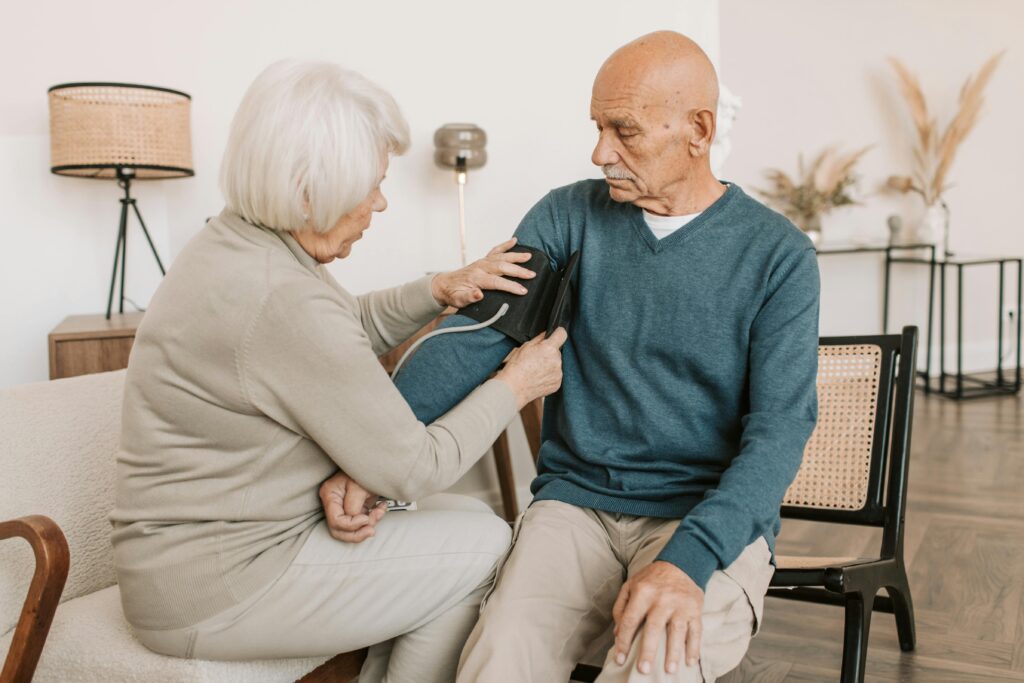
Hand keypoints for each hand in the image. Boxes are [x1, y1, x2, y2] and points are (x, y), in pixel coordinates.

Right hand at [319, 471, 386, 542]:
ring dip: (367, 526)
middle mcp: (334, 503)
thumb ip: (354, 505)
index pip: (336, 521)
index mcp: (330, 495)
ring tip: (379, 513)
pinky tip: (381, 508)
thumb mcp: (359, 485)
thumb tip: (355, 520)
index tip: (366, 518)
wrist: (375, 460)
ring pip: (349, 531)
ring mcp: (344, 506)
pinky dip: (373, 519)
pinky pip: (360, 523)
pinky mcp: (355, 508)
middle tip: (372, 530)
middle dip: (357, 533)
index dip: (351, 525)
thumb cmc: (365, 467)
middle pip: (339, 530)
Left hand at [430, 237, 535, 307]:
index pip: (497, 282)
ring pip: (501, 257)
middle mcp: (480, 267)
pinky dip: (505, 245)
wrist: (444, 285)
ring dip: (516, 256)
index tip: (523, 290)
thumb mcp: (458, 300)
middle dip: (518, 270)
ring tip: (529, 256)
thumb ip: (468, 297)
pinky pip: (495, 251)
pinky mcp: (483, 260)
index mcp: (476, 279)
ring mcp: (482, 262)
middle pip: (502, 267)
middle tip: (532, 274)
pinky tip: (514, 241)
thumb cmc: (453, 294)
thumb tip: (479, 294)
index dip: (511, 286)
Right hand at [495, 328, 566, 408]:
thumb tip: (547, 334)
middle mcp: (557, 361)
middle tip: (536, 359)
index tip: (556, 335)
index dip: (558, 333)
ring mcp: (558, 374)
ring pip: (557, 364)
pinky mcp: (557, 384)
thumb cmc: (516, 368)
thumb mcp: (525, 346)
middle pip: (557, 351)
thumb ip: (539, 338)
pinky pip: (555, 375)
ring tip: (536, 369)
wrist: (514, 387)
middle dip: (549, 353)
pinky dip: (549, 375)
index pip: (562, 334)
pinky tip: (538, 377)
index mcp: (549, 349)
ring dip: (550, 365)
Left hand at [612, 561, 703, 675]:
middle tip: (643, 669)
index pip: (630, 620)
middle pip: (654, 628)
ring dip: (673, 653)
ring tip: (669, 670)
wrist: (681, 563)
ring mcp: (680, 604)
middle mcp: (662, 598)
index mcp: (643, 592)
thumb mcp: (630, 585)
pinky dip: (694, 647)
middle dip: (648, 651)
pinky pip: (696, 630)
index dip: (624, 641)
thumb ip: (621, 607)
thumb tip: (617, 633)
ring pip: (677, 631)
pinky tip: (690, 661)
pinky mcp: (695, 609)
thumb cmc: (651, 579)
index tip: (620, 659)